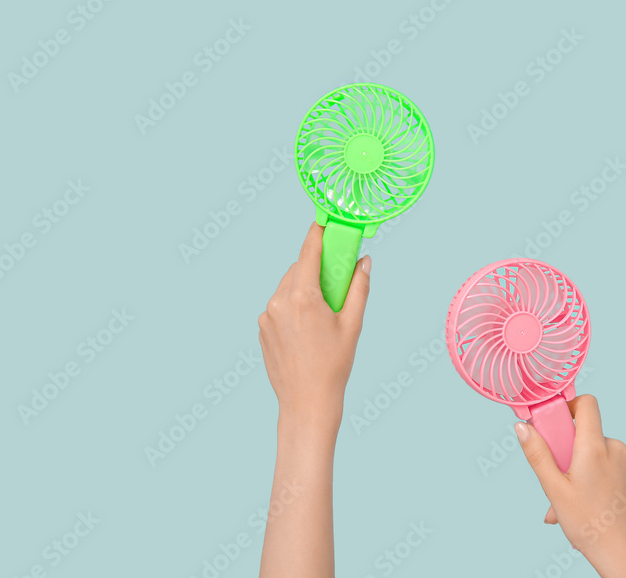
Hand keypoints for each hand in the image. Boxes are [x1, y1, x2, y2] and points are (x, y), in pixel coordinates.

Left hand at [257, 222, 370, 429]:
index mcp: (302, 297)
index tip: (325, 222)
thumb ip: (359, 288)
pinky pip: (279, 306)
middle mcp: (278, 302)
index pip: (308, 252)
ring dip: (305, 287)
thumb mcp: (353, 325)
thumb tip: (364, 262)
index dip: (318, 234)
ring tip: (324, 310)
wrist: (306, 403)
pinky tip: (309, 327)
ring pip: (287, 287)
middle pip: (298, 269)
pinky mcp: (261, 329)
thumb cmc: (333, 366)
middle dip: (316, 267)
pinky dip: (294, 305)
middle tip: (337, 277)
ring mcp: (266, 316)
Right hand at [516, 394, 625, 577]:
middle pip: (587, 435)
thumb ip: (538, 454)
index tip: (557, 423)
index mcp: (595, 447)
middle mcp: (616, 449)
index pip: (587, 404)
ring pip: (598, 456)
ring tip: (571, 503)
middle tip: (557, 482)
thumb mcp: (554, 489)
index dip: (570, 406)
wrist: (625, 553)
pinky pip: (611, 469)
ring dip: (581, 472)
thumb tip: (523, 428)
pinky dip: (597, 480)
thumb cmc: (589, 525)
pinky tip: (589, 505)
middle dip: (568, 454)